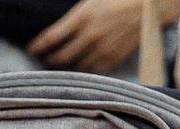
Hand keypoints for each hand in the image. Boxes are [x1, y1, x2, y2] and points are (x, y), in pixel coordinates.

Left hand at [28, 0, 173, 67]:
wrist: (147, 7)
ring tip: (61, 64)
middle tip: (45, 59)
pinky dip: (85, 70)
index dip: (38, 46)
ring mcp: (101, 50)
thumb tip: (60, 24)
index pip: (51, 38)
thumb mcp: (91, 0)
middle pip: (60, 57)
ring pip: (75, 67)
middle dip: (49, 59)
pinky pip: (92, 71)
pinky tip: (81, 66)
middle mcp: (89, 36)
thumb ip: (75, 14)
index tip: (31, 49)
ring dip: (66, 66)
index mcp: (81, 17)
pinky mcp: (112, 60)